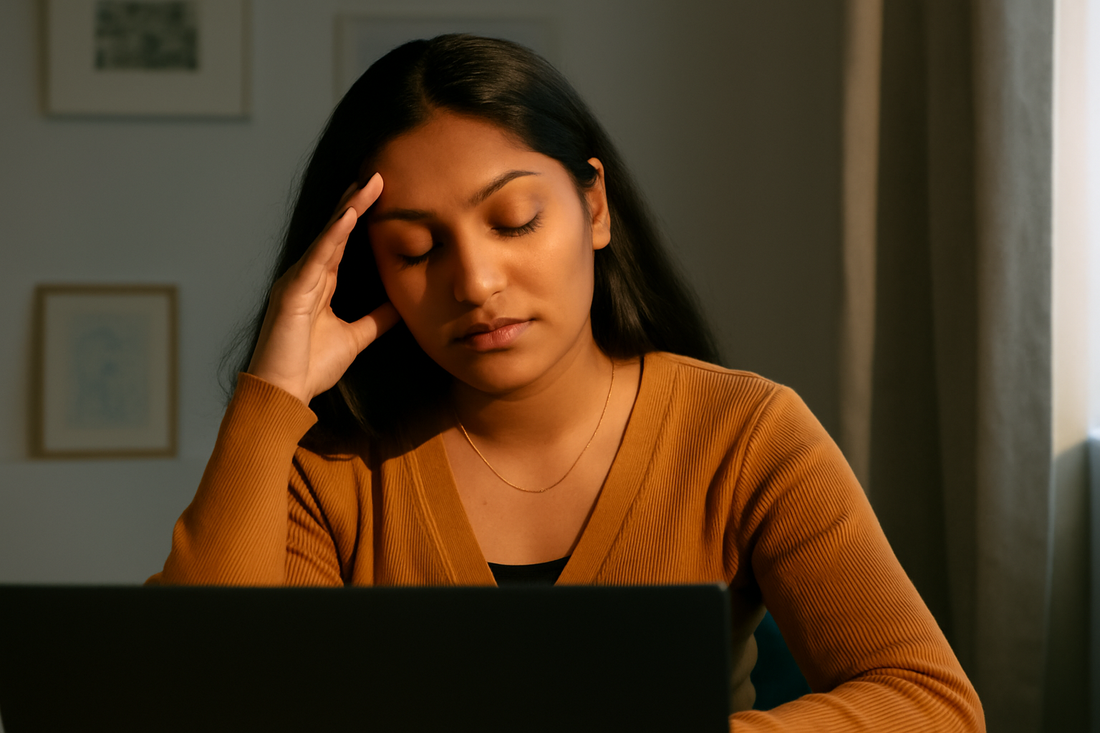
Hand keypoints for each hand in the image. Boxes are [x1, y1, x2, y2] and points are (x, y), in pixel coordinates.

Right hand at [246, 173, 399, 404]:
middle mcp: (305, 276)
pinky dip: (333, 235)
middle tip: (377, 176)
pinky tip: (348, 216)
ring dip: (347, 209)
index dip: (359, 217)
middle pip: (334, 231)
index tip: (380, 193)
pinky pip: (316, 257)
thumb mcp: (355, 338)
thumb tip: (400, 308)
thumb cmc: (309, 367)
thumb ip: (375, 320)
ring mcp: (296, 281)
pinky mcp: (292, 292)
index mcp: (319, 284)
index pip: (342, 241)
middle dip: (354, 202)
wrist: (283, 394)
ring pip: (326, 237)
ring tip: (368, 185)